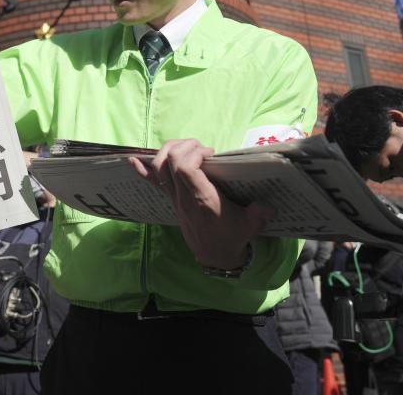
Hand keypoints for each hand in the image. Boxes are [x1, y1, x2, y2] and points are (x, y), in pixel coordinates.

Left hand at [129, 138, 273, 269]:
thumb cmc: (232, 237)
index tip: (210, 153)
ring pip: (159, 168)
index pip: (185, 168)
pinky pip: (152, 182)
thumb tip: (269, 204)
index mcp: (202, 199)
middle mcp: (184, 196)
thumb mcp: (251, 225)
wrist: (214, 255)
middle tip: (202, 148)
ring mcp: (174, 197)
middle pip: (170, 162)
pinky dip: (142, 169)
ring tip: (186, 147)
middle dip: (184, 146)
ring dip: (168, 150)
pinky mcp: (171, 199)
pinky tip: (133, 159)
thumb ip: (259, 212)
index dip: (193, 153)